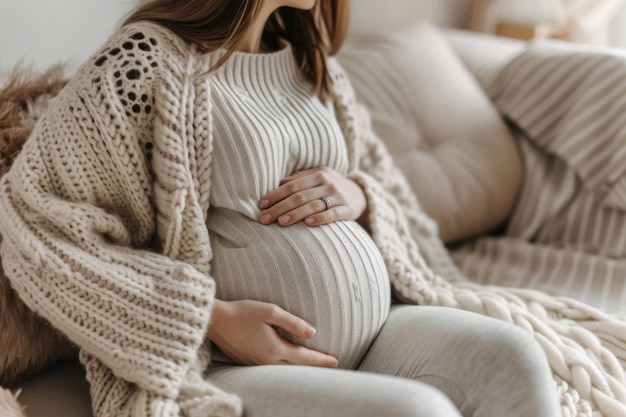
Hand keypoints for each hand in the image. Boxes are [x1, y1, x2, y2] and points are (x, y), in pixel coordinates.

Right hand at [207, 299, 338, 366]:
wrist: (215, 320)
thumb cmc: (243, 311)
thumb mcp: (270, 311)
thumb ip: (293, 322)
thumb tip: (312, 332)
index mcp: (274, 348)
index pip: (304, 357)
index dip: (321, 360)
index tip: (335, 361)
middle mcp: (266, 361)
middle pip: (296, 368)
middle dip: (313, 367)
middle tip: (329, 366)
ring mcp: (256, 364)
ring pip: (284, 371)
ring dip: (299, 369)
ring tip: (312, 366)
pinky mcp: (247, 363)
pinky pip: (271, 369)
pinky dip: (284, 368)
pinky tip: (288, 363)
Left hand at [258, 167, 366, 226]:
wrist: (360, 195)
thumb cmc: (331, 187)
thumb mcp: (318, 177)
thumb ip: (300, 178)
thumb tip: (280, 182)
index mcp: (318, 174)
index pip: (292, 185)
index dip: (275, 195)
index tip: (261, 205)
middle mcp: (328, 183)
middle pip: (299, 196)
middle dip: (280, 208)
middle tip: (265, 219)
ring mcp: (338, 196)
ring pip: (313, 205)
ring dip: (295, 214)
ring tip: (281, 222)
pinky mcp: (347, 210)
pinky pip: (332, 214)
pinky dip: (320, 218)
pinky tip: (308, 224)